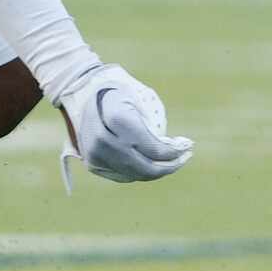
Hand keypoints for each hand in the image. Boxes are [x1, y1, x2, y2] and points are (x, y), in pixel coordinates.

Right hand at [56, 65, 193, 186]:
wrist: (83, 96)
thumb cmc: (118, 94)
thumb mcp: (138, 98)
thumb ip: (154, 124)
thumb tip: (176, 148)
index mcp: (118, 121)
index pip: (153, 148)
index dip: (173, 153)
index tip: (188, 147)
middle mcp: (104, 142)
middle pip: (145, 167)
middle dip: (169, 167)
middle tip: (184, 158)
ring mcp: (96, 156)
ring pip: (134, 174)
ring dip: (156, 171)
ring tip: (171, 162)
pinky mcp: (92, 165)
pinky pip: (122, 176)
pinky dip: (139, 172)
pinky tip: (151, 163)